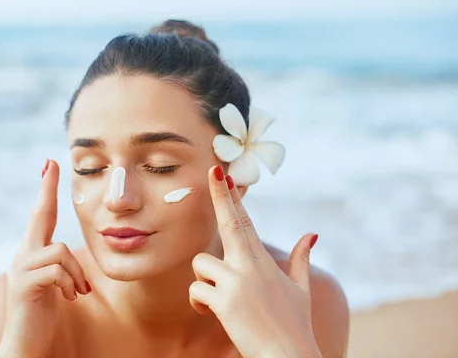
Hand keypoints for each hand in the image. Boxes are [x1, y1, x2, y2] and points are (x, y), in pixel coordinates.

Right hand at [0, 160, 91, 357]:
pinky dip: (70, 283)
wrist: (26, 343)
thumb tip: (66, 253)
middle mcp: (23, 254)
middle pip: (40, 215)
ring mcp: (20, 268)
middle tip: (51, 163)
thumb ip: (58, 264)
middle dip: (46, 189)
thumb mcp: (55, 282)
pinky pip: (57, 270)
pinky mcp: (23, 284)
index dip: (46, 191)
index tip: (50, 164)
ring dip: (76, 273)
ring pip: (61, 250)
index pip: (42, 215)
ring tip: (77, 291)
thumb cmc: (43, 312)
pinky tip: (69, 297)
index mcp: (33, 252)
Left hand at [189, 165, 321, 357]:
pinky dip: (199, 301)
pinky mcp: (224, 301)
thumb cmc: (294, 326)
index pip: (245, 221)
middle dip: (219, 195)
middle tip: (212, 170)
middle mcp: (250, 266)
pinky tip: (210, 312)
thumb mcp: (301, 290)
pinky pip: (196, 290)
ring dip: (203, 280)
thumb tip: (312, 235)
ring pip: (201, 263)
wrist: (290, 357)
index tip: (223, 175)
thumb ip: (301, 259)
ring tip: (217, 299)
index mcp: (263, 261)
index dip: (232, 197)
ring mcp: (237, 282)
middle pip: (230, 222)